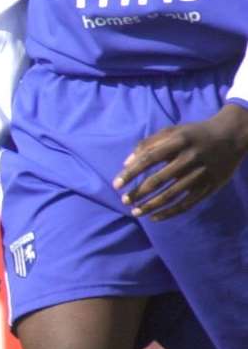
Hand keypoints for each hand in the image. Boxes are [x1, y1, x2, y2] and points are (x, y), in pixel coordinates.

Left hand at [114, 104, 247, 220]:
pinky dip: (169, 213)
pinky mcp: (209, 186)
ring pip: (171, 195)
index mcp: (178, 142)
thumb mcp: (173, 131)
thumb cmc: (193, 134)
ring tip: (135, 212)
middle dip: (138, 193)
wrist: (231, 135)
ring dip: (150, 206)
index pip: (148, 159)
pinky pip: (187, 204)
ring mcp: (201, 174)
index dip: (131, 173)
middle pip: (158, 180)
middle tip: (124, 201)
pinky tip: (154, 217)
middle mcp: (190, 158)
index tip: (116, 185)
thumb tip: (126, 163)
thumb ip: (148, 144)